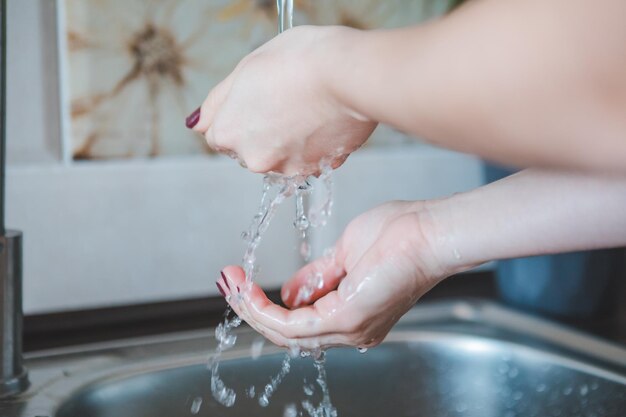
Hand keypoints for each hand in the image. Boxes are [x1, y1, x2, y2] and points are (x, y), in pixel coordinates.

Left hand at [191, 26, 376, 175]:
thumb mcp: (245, 68)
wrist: (348, 74)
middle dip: (263, 131)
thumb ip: (217, 103)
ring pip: (281, 156)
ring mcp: (287, 168)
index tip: (259, 97)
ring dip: (290, 141)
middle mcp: (253, 159)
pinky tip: (324, 121)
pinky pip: (310, 160)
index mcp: (228, 133)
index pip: (219, 133)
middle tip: (286, 99)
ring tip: (308, 108)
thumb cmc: (299, 61)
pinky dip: (315, 146)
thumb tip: (197, 124)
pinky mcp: (318, 169)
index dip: (239, 112)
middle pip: (250, 148)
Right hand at [217, 201, 450, 349]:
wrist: (428, 230)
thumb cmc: (400, 236)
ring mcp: (349, 330)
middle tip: (228, 282)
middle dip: (251, 308)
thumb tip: (288, 292)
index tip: (243, 282)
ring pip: (285, 333)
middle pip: (287, 333)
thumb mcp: (345, 257)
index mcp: (352, 316)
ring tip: (232, 282)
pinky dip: (265, 308)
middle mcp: (351, 332)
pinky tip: (249, 289)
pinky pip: (293, 324)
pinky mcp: (347, 319)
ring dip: (252, 308)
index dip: (267, 306)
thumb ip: (316, 277)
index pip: (301, 324)